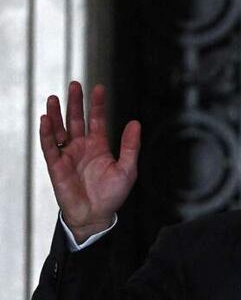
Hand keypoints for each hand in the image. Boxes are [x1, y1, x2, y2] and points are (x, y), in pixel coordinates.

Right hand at [39, 82, 139, 242]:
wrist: (96, 215)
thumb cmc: (112, 194)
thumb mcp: (127, 168)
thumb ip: (130, 146)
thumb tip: (135, 122)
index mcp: (99, 145)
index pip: (96, 120)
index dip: (97, 104)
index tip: (98, 88)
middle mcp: (82, 147)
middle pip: (75, 120)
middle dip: (75, 103)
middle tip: (74, 84)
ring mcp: (68, 155)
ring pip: (60, 129)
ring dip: (57, 114)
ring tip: (55, 98)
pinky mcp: (56, 165)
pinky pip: (50, 146)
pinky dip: (47, 133)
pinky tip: (46, 119)